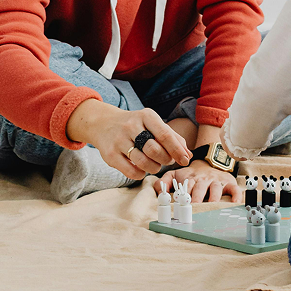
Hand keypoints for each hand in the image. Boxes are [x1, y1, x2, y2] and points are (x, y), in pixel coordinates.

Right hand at [66, 99, 191, 179]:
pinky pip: (130, 171)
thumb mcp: (153, 124)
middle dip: (166, 159)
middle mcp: (131, 126)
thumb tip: (188, 155)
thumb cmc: (136, 126)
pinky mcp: (110, 155)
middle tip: (167, 161)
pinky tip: (142, 169)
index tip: (185, 160)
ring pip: (143, 162)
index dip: (177, 150)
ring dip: (154, 168)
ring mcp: (119, 141)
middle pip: (154, 149)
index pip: (165, 135)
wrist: (103, 123)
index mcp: (146, 116)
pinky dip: (141, 174)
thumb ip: (172, 137)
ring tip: (155, 165)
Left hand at [155, 160, 240, 203]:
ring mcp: (217, 181)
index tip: (180, 203)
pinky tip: (234, 202)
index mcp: (190, 178)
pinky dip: (236, 195)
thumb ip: (165, 181)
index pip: (186, 186)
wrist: (210, 162)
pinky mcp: (229, 183)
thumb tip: (157, 189)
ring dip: (214, 197)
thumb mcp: (176, 174)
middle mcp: (204, 179)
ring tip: (212, 205)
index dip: (183, 194)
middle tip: (194, 207)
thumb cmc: (191, 174)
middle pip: (200, 188)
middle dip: (197, 198)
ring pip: (216, 188)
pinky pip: (234, 189)